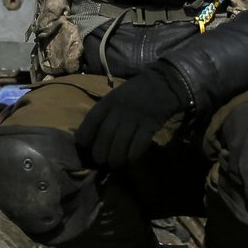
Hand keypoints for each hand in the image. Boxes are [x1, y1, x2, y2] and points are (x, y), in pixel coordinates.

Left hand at [75, 64, 189, 167]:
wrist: (163, 83)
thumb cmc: (136, 91)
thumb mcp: (116, 96)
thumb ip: (105, 112)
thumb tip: (93, 134)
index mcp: (109, 101)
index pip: (91, 120)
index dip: (85, 136)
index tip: (83, 147)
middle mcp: (120, 109)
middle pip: (105, 135)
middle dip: (100, 153)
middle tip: (101, 161)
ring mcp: (136, 116)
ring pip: (120, 143)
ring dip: (116, 158)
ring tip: (115, 164)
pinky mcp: (151, 124)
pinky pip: (139, 144)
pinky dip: (133, 155)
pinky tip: (131, 159)